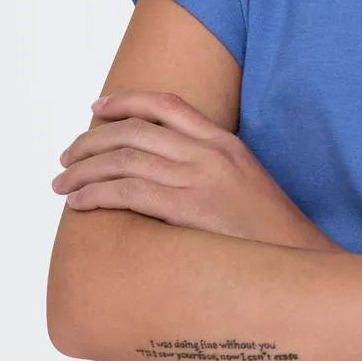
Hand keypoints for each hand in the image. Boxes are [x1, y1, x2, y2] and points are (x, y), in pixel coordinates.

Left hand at [51, 89, 323, 245]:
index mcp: (225, 143)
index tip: (97, 108)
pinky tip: (79, 203)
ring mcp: (200, 180)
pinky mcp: (190, 209)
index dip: (126, 101)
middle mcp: (210, 154)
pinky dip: (95, 194)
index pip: (167, 105)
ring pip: (124, 160)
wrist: (300, 258)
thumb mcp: (245, 183)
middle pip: (135, 131)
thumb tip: (166, 172)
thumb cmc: (269, 233)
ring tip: (62, 184)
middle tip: (67, 156)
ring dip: (83, 170)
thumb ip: (210, 168)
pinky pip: (128, 193)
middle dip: (91, 141)